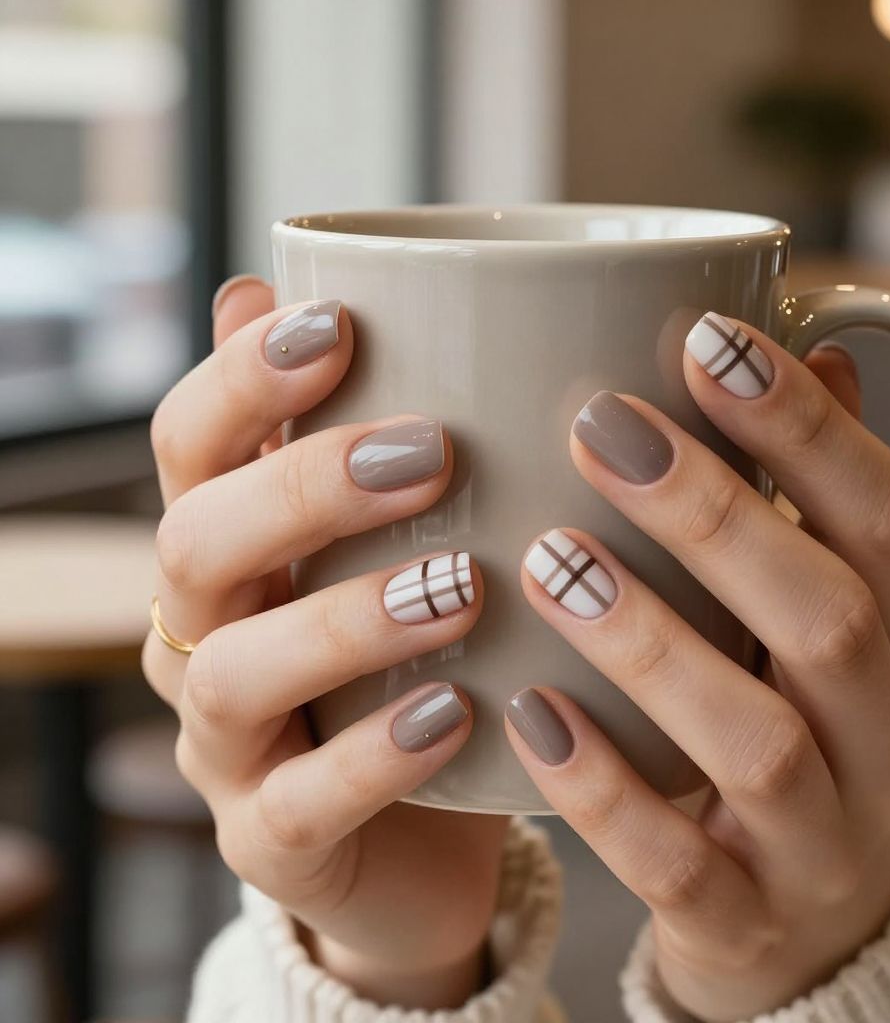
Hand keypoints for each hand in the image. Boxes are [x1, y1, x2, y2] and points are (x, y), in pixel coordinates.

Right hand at [143, 277, 505, 1008]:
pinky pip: (301, 805)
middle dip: (304, 489)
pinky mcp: (270, 842)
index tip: (337, 324)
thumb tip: (269, 287)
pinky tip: (458, 711)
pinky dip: (375, 756)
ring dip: (347, 620)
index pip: (189, 447)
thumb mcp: (387, 545)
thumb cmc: (410, 659)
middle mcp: (204, 639)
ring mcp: (227, 747)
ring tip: (461, 588)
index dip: (243, 382)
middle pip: (198, 545)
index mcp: (228, 551)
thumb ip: (344, 433)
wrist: (423, 832)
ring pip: (238, 674)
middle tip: (430, 452)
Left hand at [505, 314, 889, 1020]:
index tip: (705, 337)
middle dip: (714, 514)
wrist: (807, 924)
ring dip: (650, 640)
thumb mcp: (823, 616)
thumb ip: (811, 494)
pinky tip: (528, 711)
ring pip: (756, 740)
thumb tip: (813, 336)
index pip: (888, 517)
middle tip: (599, 428)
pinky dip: (601, 786)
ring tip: (549, 559)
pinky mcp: (748, 921)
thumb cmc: (793, 724)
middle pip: (827, 617)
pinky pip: (676, 861)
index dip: (804, 425)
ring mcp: (827, 844)